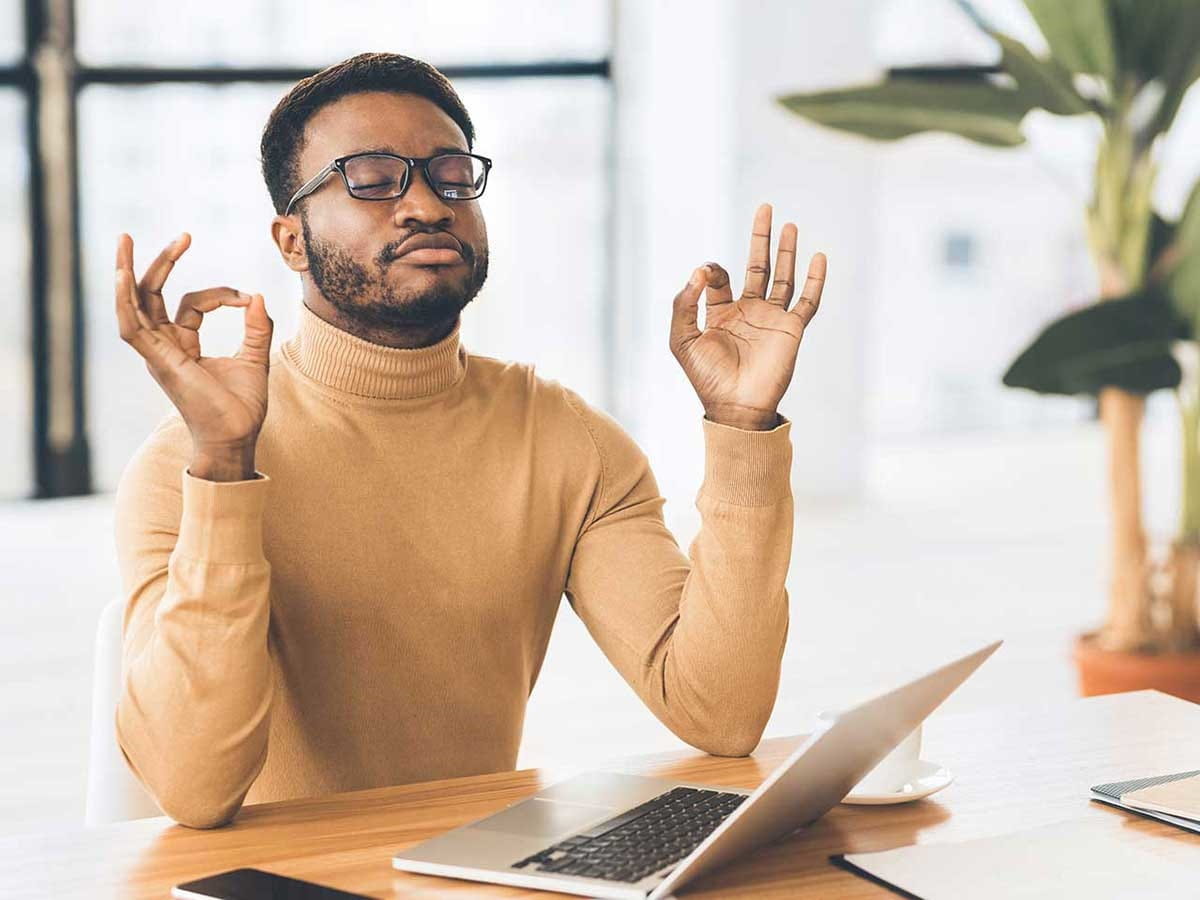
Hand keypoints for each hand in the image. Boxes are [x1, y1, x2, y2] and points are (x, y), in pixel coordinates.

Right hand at [114, 232, 273, 466]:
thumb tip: (256, 297)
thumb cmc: (242, 409)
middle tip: (183, 235)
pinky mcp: (157, 361)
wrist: (237, 438)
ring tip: (124, 239)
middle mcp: (165, 347)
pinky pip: (131, 327)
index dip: (221, 294)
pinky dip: (124, 300)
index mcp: (183, 346)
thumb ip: (256, 329)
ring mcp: (158, 354)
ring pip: (134, 304)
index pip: (191, 304)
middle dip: (162, 263)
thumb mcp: (255, 360)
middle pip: (153, 295)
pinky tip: (122, 274)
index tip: (246, 298)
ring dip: (128, 271)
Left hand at [669, 203, 826, 429]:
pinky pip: (807, 300)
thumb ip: (684, 304)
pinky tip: (818, 258)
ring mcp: (772, 319)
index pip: (719, 277)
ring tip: (789, 224)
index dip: (711, 270)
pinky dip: (815, 280)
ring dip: (786, 251)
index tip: (706, 275)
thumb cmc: (706, 378)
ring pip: (782, 277)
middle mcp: (748, 312)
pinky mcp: (791, 329)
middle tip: (765, 208)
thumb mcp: (681, 339)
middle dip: (760, 238)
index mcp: (721, 313)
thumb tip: (700, 271)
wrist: (735, 407)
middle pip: (757, 266)